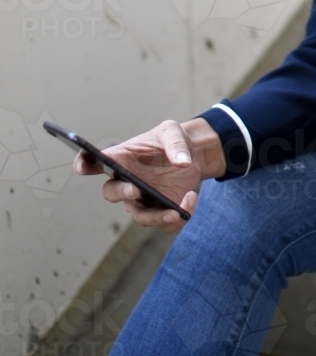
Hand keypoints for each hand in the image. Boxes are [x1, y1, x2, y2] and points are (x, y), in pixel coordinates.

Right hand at [74, 118, 223, 233]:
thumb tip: (182, 162)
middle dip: (120, 193)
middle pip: (111, 193)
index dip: (83, 164)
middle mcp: (127, 182)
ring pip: (139, 216)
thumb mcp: (173, 131)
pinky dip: (179, 216)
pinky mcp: (161, 212)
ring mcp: (142, 200)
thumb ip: (175, 143)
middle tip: (135, 190)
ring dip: (155, 216)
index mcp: (122, 159)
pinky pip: (165, 223)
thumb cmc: (173, 140)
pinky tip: (190, 198)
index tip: (82, 165)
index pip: (93, 162)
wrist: (193, 155)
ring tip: (174, 211)